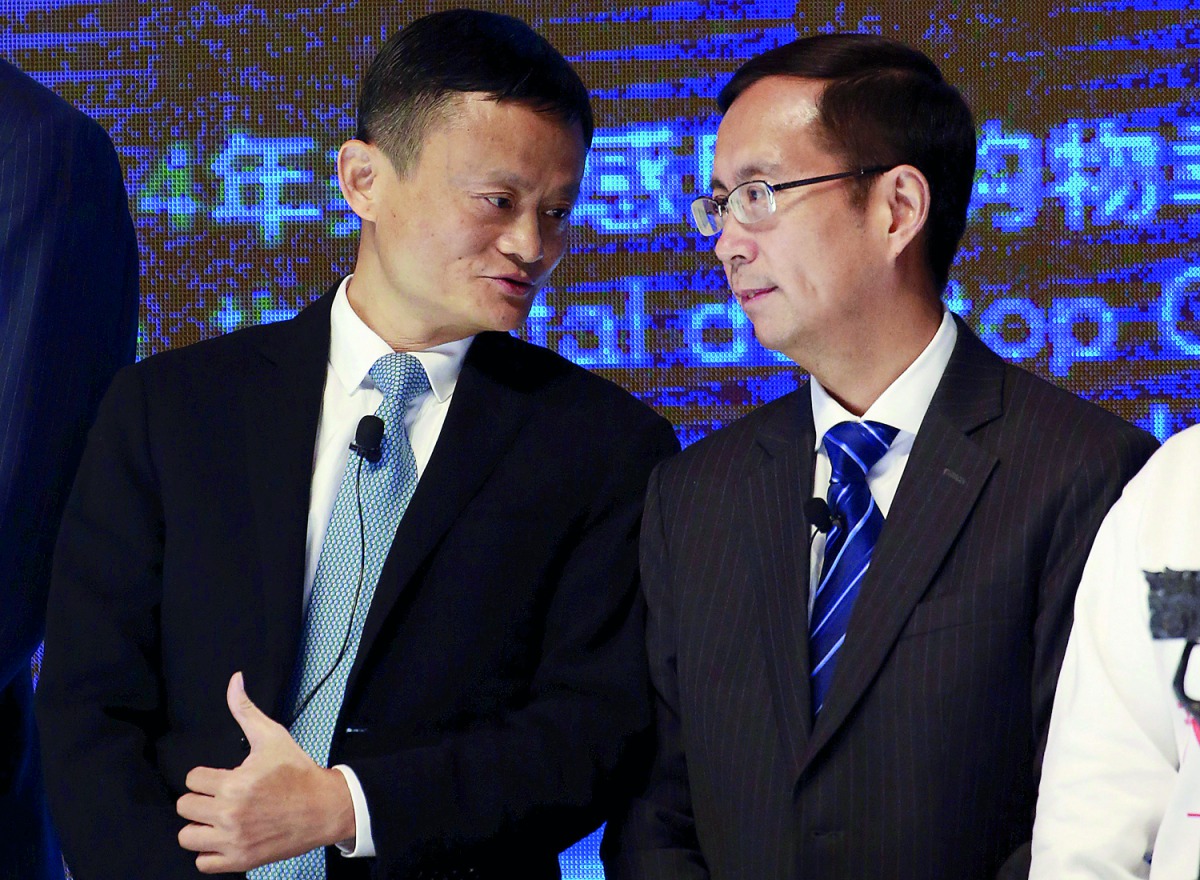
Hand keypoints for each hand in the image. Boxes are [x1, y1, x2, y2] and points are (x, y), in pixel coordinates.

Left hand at [176, 672, 355, 872]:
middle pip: (185, 806)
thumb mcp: (273, 737)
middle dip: (201, 798)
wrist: (326, 808)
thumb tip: (234, 680)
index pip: (191, 780)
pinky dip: (209, 852)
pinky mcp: (240, 861)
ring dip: (200, 826)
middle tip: (221, 796)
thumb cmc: (298, 772)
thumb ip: (246, 711)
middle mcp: (230, 814)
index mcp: (235, 783)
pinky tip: (223, 837)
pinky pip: (202, 863)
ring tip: (218, 817)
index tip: (222, 777)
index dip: (205, 775)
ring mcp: (234, 840)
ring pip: (187, 836)